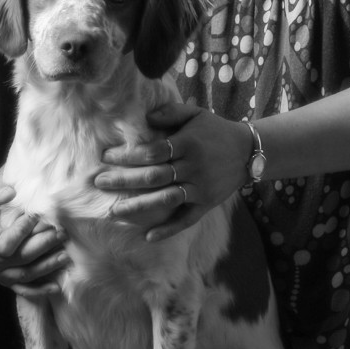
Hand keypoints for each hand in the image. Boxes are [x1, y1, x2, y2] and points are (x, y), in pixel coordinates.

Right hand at [0, 179, 68, 296]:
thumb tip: (10, 193)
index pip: (5, 244)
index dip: (21, 232)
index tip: (34, 217)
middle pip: (20, 258)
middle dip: (43, 246)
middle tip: (60, 233)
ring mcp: (0, 273)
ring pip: (26, 274)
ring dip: (48, 266)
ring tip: (65, 254)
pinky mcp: (9, 280)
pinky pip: (25, 289)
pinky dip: (40, 290)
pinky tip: (56, 287)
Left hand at [93, 104, 252, 240]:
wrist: (249, 151)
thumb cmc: (216, 130)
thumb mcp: (196, 114)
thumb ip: (170, 112)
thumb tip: (144, 118)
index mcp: (187, 144)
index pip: (151, 152)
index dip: (127, 156)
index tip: (106, 157)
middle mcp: (193, 167)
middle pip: (153, 177)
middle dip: (124, 181)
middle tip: (100, 183)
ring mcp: (200, 188)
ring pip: (165, 200)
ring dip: (138, 208)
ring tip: (114, 212)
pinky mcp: (207, 204)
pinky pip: (186, 219)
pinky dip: (167, 229)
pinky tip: (147, 236)